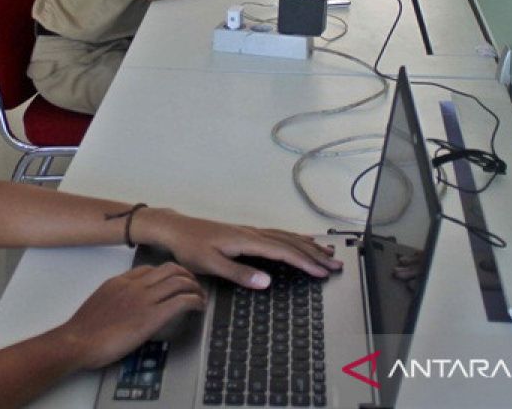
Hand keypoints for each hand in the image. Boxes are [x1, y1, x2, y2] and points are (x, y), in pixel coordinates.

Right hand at [49, 263, 205, 369]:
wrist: (78, 340)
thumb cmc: (84, 329)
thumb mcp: (99, 303)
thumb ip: (115, 298)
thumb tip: (125, 306)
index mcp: (121, 282)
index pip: (150, 269)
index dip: (168, 273)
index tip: (175, 281)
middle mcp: (134, 286)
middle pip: (169, 269)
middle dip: (186, 276)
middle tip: (194, 286)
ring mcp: (144, 300)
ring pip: (179, 281)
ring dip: (195, 288)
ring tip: (200, 297)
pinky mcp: (151, 317)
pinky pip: (181, 301)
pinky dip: (195, 301)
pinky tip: (199, 307)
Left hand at [136, 208, 342, 289]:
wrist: (175, 229)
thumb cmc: (190, 247)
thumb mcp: (211, 264)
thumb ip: (239, 273)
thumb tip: (267, 281)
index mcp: (247, 240)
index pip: (283, 252)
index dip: (305, 262)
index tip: (323, 272)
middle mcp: (252, 233)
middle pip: (290, 242)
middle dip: (314, 255)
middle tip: (336, 265)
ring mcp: (251, 231)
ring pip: (286, 237)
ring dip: (308, 246)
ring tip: (328, 253)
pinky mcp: (247, 233)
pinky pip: (278, 234)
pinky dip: (295, 238)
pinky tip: (302, 240)